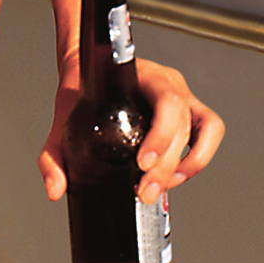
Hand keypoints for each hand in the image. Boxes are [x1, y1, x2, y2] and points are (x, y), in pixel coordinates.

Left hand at [37, 61, 223, 206]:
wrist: (86, 71)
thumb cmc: (80, 90)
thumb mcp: (62, 119)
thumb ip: (53, 157)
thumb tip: (55, 190)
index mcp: (139, 76)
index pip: (165, 102)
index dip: (161, 135)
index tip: (142, 163)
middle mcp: (166, 83)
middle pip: (181, 122)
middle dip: (166, 164)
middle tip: (146, 191)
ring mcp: (181, 95)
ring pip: (202, 128)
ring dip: (189, 162)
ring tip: (164, 186)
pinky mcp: (189, 109)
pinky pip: (210, 130)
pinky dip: (200, 156)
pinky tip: (178, 175)